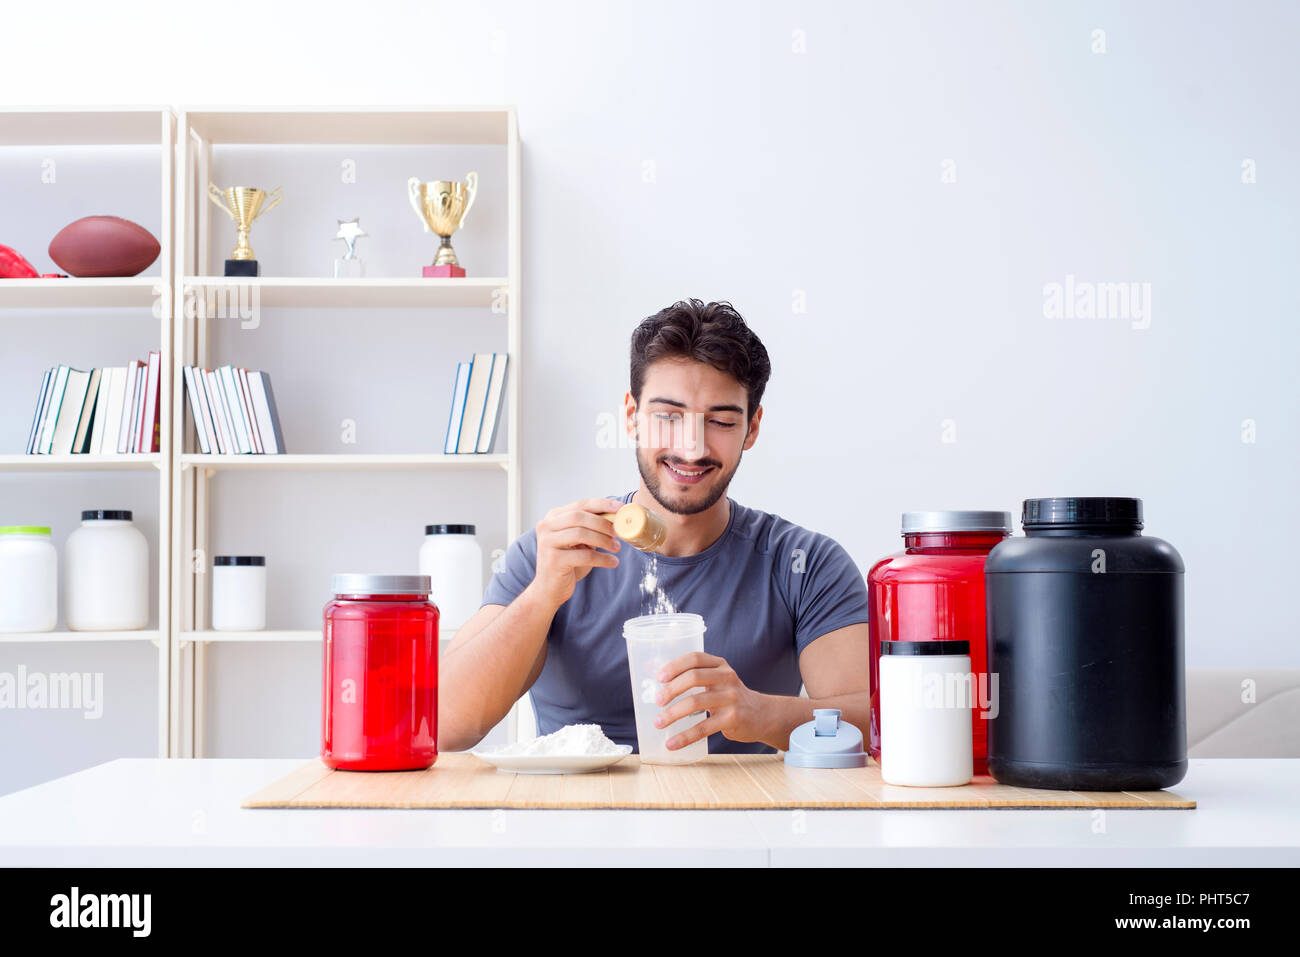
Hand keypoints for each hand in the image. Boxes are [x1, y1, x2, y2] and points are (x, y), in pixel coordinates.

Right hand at [528, 497, 624, 609]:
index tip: (621, 508)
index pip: (581, 504)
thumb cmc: (567, 563)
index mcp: (553, 517)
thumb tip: (617, 518)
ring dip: (603, 540)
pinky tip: (612, 562)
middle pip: (579, 517)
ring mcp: (547, 543)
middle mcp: (547, 526)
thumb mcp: (578, 541)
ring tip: (616, 547)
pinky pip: (584, 556)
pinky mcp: (554, 560)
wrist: (549, 589)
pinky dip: (602, 558)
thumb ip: (590, 527)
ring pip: (581, 534)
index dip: (603, 504)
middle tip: (619, 532)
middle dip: (603, 523)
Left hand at [652, 652, 767, 749]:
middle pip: (693, 677)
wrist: (762, 715)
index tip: (659, 678)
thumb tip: (654, 678)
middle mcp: (727, 677)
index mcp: (720, 665)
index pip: (695, 658)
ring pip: (695, 702)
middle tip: (657, 701)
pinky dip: (685, 736)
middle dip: (671, 690)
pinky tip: (672, 743)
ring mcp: (731, 698)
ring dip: (672, 714)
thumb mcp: (718, 681)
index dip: (675, 666)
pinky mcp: (733, 718)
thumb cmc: (730, 697)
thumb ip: (694, 677)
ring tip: (659, 723)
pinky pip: (703, 727)